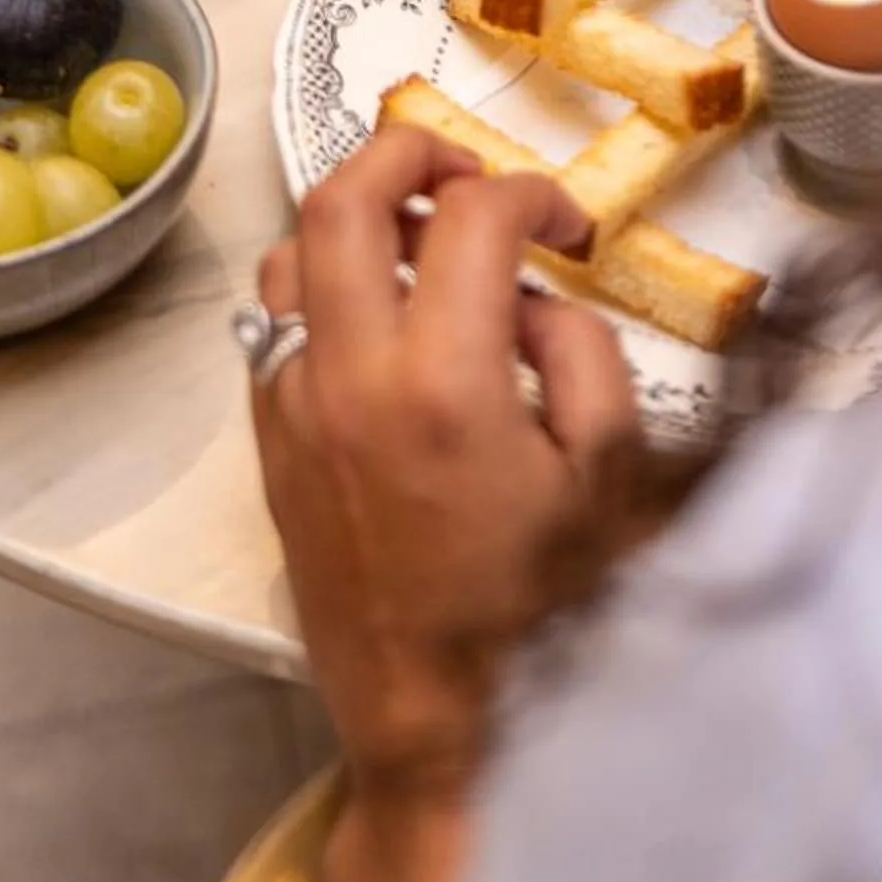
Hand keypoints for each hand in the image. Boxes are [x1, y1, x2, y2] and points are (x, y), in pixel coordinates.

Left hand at [251, 127, 637, 806]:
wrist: (439, 728)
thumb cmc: (537, 619)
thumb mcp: (609, 478)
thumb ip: (582, 355)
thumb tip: (535, 294)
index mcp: (444, 384)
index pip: (473, 216)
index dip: (533, 195)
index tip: (567, 228)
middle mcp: (351, 382)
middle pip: (342, 197)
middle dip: (408, 152)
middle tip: (465, 169)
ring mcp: (297, 411)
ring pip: (290, 253)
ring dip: (355, 219)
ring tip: (420, 240)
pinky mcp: (272, 446)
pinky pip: (274, 324)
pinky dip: (321, 289)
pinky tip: (381, 320)